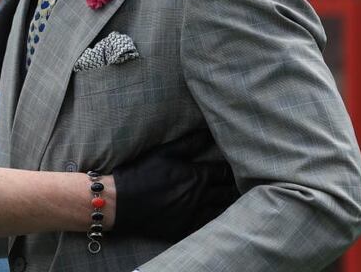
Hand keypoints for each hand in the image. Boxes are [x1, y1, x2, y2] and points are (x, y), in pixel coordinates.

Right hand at [112, 129, 239, 240]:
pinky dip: (217, 221)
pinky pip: (210, 226)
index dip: (234, 170)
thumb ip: (190, 143)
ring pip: (223, 211)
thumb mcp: (164, 153)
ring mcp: (193, 216)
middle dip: (234, 187)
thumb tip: (208, 131)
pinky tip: (219, 217)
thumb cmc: (141, 173)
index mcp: (196, 177)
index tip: (238, 167)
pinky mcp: (186, 229)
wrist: (119, 202)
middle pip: (228, 193)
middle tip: (241, 184)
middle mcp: (199, 197)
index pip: (226, 173)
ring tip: (233, 200)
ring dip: (229, 205)